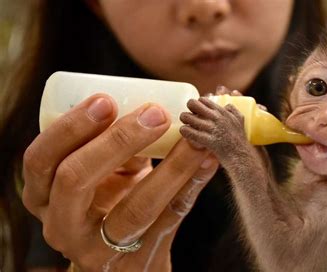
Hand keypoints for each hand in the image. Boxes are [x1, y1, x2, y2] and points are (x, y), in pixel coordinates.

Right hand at [22, 94, 217, 270]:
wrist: (122, 256)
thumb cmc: (106, 202)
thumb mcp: (96, 175)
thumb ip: (111, 146)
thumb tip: (151, 104)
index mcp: (42, 195)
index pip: (40, 159)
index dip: (70, 127)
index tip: (106, 99)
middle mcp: (62, 225)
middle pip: (76, 180)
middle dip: (116, 140)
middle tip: (155, 113)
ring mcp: (100, 249)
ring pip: (136, 206)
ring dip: (172, 166)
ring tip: (194, 137)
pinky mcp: (140, 257)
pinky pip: (171, 217)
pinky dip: (192, 184)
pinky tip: (208, 160)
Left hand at [179, 97, 248, 163]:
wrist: (241, 156)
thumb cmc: (239, 139)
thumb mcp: (240, 120)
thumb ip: (233, 110)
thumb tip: (226, 105)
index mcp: (222, 112)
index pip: (203, 100)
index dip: (198, 104)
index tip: (197, 110)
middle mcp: (216, 118)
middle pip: (193, 104)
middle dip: (189, 109)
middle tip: (189, 115)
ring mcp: (212, 129)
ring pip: (188, 117)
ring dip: (185, 120)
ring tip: (186, 124)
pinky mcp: (207, 140)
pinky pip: (189, 132)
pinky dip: (185, 131)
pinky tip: (185, 132)